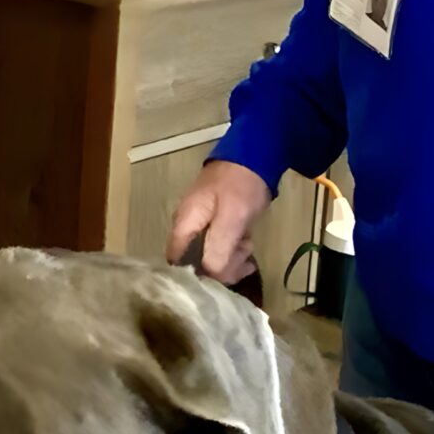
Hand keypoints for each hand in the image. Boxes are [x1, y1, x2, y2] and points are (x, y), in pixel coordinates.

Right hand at [166, 160, 273, 282]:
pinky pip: (219, 244)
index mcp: (184, 224)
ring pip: (209, 254)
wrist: (256, 153)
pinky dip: (233, 248)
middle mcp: (186, 226)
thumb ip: (218, 248)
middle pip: (194, 262)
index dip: (196, 277)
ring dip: (230, 258)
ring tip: (248, 250)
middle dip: (220, 267)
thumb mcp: (232, 218)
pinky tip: (247, 244)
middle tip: (243, 260)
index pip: (177, 263)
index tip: (220, 280)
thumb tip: (211, 277)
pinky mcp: (215, 220)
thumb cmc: (242, 185)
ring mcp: (200, 222)